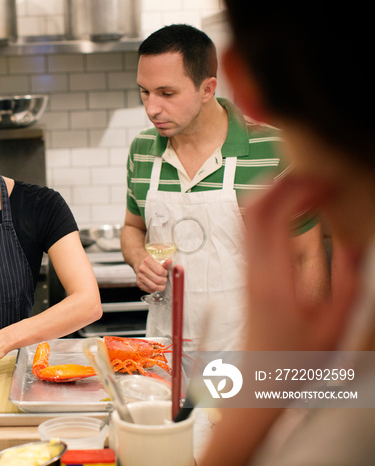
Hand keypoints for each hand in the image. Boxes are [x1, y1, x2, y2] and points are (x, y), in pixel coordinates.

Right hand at [135, 256, 172, 292]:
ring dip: (161, 286)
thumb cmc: (153, 264)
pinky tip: (156, 284)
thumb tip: (169, 261)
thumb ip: (166, 263)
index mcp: (147, 261)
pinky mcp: (139, 283)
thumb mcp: (160, 262)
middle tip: (164, 278)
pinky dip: (155, 289)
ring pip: (154, 287)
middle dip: (164, 281)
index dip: (165, 273)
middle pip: (158, 280)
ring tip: (162, 283)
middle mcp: (142, 269)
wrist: (142, 266)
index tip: (165, 272)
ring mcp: (140, 276)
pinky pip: (150, 290)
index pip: (160, 271)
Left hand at [243, 175, 361, 350]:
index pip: (272, 217)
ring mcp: (244, 269)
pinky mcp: (246, 272)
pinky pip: (248, 230)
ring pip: (245, 216)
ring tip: (308, 192)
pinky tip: (294, 215)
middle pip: (251, 208)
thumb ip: (348, 281)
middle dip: (283, 183)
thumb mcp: (335, 323)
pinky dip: (269, 211)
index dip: (297, 190)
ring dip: (273, 194)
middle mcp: (252, 270)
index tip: (325, 185)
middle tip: (316, 180)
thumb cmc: (295, 358)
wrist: (259, 378)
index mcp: (274, 281)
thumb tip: (354, 243)